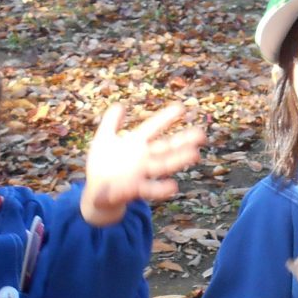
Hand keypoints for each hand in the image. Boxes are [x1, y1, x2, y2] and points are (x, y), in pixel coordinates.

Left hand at [81, 102, 205, 226]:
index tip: (181, 107)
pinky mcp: (134, 190)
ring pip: (163, 165)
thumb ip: (111, 122)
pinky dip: (160, 188)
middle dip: (183, 141)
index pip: (153, 127)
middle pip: (166, 147)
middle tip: (201, 134)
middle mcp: (143, 158)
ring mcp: (140, 174)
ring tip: (195, 154)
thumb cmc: (102, 165)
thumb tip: (120, 105)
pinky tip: (173, 187)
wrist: (96, 192)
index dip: (165, 118)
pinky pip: (149, 189)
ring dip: (179, 160)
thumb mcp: (103, 140)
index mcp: (136, 143)